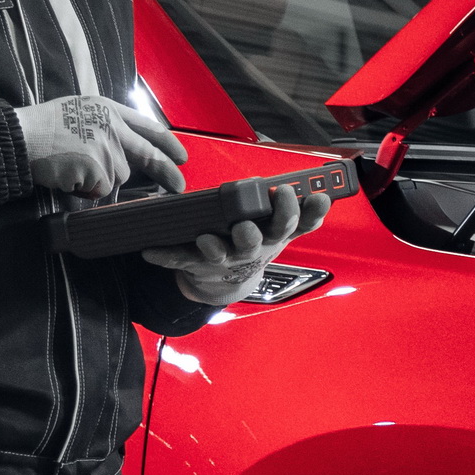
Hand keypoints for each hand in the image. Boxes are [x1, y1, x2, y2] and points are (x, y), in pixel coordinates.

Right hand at [12, 94, 182, 204]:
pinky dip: (86, 189)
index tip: (181, 156)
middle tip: (179, 185)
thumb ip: (106, 125)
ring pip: (118, 177)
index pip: (148, 126)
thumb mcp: (81, 111)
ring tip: (74, 167)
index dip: (168, 143)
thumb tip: (127, 148)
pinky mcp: (97, 168)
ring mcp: (106, 147)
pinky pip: (100, 189)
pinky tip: (69, 175)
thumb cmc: (44, 127)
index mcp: (109, 110)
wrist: (21, 137)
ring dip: (100, 180)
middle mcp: (112, 126)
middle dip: (167, 172)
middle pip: (149, 154)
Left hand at [147, 177, 312, 306]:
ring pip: (221, 254)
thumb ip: (302, 211)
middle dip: (252, 234)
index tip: (307, 195)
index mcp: (272, 235)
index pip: (293, 223)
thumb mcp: (281, 228)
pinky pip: (179, 259)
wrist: (228, 281)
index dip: (302, 211)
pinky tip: (148, 251)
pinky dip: (164, 256)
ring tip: (207, 240)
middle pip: (256, 242)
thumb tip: (325, 193)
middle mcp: (251, 249)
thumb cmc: (255, 243)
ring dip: (215, 248)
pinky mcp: (198, 264)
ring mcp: (224, 258)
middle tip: (249, 223)